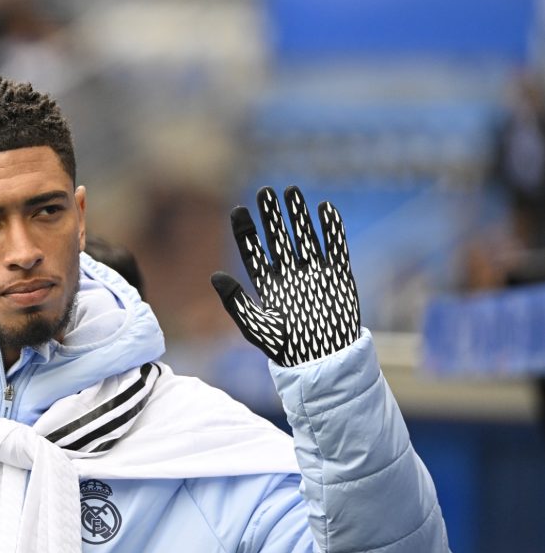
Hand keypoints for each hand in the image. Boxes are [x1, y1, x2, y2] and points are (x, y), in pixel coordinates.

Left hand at [211, 186, 360, 365]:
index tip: (238, 210)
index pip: (253, 251)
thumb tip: (214, 276)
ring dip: (298, 215)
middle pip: (278, 238)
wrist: (324, 360)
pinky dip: (331, 229)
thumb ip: (235, 301)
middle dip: (271, 215)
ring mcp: (313, 273)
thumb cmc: (286, 348)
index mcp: (267, 284)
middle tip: (264, 191)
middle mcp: (289, 274)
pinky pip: (334, 247)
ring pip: (304, 236)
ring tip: (291, 191)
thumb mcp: (256, 325)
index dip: (246, 230)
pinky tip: (325, 209)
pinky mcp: (337, 276)